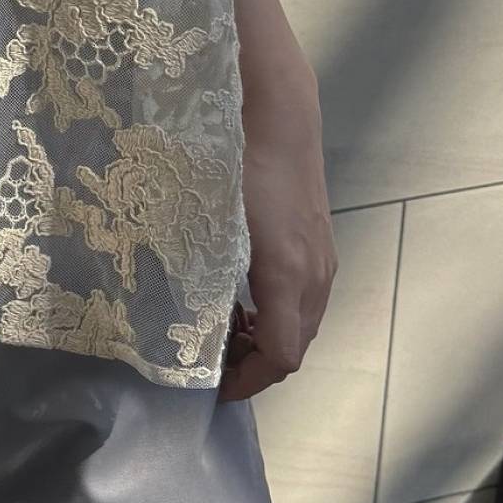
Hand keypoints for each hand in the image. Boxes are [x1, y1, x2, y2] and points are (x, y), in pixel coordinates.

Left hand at [219, 73, 336, 401]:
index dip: (248, 383)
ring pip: (303, 324)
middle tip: (210, 362)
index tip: (212, 386)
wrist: (278, 116)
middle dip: (254, 365)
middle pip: (295, 347)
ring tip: (224, 331)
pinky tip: (246, 297)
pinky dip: (280, 315)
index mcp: (287, 276)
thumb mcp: (211, 226)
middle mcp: (315, 275)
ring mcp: (324, 261)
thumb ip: (200, 274)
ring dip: (268, 339)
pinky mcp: (322, 246)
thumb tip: (177, 319)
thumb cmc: (237, 166)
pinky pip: (307, 300)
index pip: (282, 358)